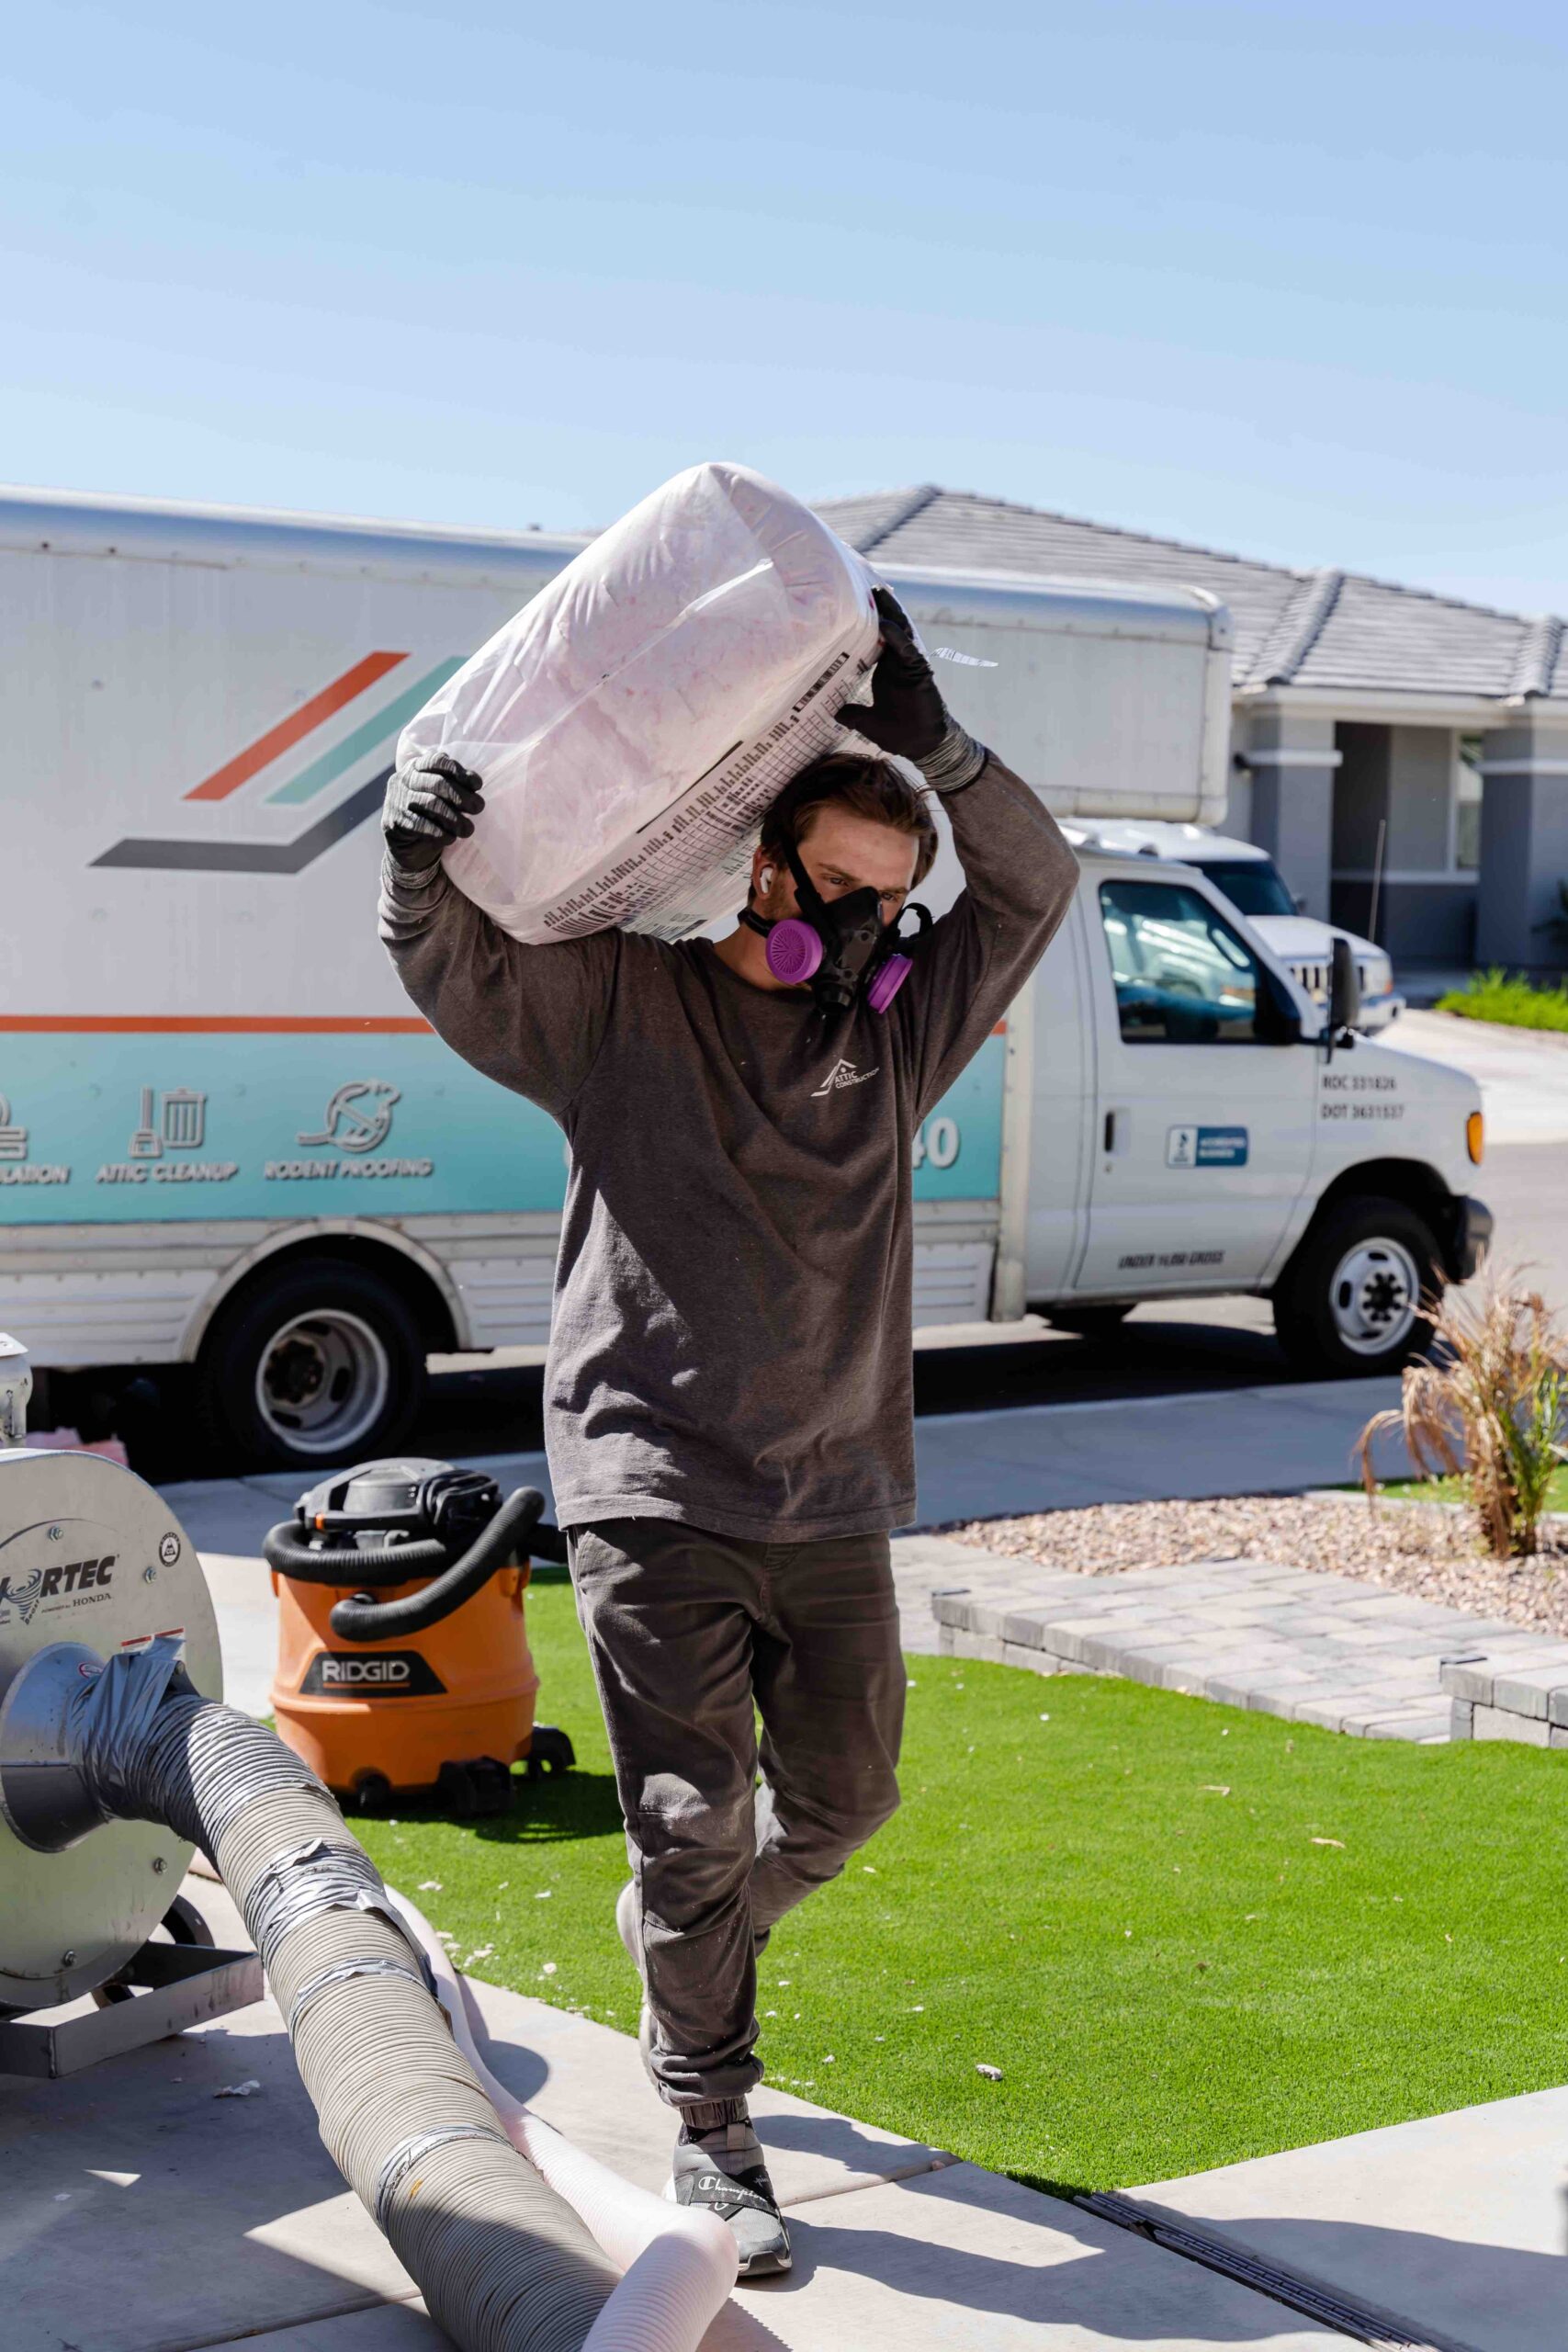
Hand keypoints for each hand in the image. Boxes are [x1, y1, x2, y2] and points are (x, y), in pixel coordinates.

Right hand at [382, 753, 483, 872]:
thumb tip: (475, 782)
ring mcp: (396, 799)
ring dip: (454, 817)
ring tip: (468, 829)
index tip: (478, 785)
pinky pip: (419, 825)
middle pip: (437, 782)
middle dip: (462, 796)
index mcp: (416, 767)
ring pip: (430, 803)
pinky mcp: (393, 821)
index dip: (459, 771)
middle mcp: (403, 779)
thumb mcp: (444, 799)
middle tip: (478, 808)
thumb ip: (457, 787)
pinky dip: (439, 832)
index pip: (437, 761)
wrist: (408, 848)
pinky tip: (450, 838)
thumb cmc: (431, 817)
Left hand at [836, 587, 949, 762]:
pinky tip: (886, 626)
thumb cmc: (899, 734)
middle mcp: (898, 662)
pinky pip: (907, 650)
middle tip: (867, 586)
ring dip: (890, 613)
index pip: (875, 638)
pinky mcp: (919, 671)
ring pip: (900, 632)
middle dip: (880, 608)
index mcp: (886, 669)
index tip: (854, 604)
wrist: (921, 745)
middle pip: (889, 627)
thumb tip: (835, 712)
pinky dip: (896, 638)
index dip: (867, 622)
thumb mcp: (867, 723)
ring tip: (878, 593)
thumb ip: (852, 714)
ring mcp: (910, 664)